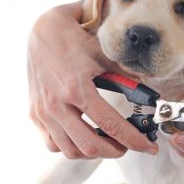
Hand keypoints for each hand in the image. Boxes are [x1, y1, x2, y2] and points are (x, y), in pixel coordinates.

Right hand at [28, 1, 157, 158]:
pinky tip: (84, 137)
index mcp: (77, 88)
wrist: (41, 31)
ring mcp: (43, 111)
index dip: (134, 140)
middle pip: (90, 146)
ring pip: (70, 150)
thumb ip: (126, 75)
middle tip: (128, 146)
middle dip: (115, 151)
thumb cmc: (74, 38)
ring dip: (94, 152)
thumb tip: (146, 93)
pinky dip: (71, 147)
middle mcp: (56, 104)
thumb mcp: (104, 53)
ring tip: (108, 143)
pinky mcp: (35, 114)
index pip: (111, 124)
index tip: (149, 147)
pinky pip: (53, 143)